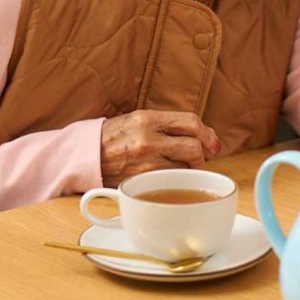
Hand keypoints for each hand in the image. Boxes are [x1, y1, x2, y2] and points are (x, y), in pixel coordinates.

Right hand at [100, 110, 221, 185]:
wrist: (86, 154)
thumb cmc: (116, 136)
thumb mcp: (140, 120)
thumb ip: (170, 125)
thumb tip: (205, 135)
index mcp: (148, 118)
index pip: (191, 122)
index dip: (208, 134)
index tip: (213, 143)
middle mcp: (147, 138)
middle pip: (193, 147)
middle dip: (202, 155)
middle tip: (199, 158)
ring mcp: (144, 161)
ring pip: (184, 167)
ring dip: (188, 169)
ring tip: (180, 168)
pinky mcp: (140, 180)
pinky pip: (169, 181)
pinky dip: (174, 180)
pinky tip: (168, 178)